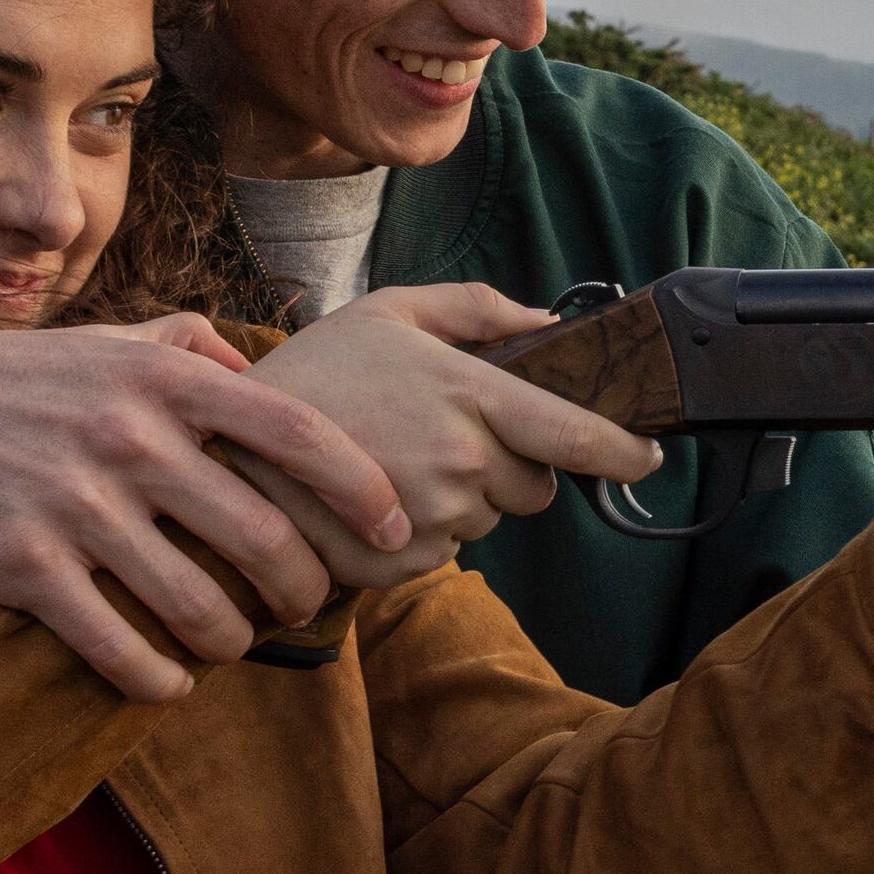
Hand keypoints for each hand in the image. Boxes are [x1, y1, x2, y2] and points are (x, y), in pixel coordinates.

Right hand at [0, 313, 411, 703]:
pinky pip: (119, 647)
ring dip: (232, 642)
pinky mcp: (23, 566)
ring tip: (232, 642)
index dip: (364, 490)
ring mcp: (77, 507)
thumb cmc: (17, 377)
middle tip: (306, 605)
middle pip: (266, 540)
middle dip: (304, 589)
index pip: (300, 437)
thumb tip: (262, 372)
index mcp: (167, 383)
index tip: (394, 529)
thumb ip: (192, 347)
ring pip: (199, 608)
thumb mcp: (110, 339)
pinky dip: (159, 678)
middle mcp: (132, 441)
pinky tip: (170, 679)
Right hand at [230, 286, 671, 588]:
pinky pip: (440, 555)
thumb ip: (475, 310)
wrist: (225, 445)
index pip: (579, 436)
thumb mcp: (390, 312)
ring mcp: (433, 518)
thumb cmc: (313, 372)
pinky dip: (418, 535)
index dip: (626, 451)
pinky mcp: (401, 562)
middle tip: (442, 438)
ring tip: (393, 463)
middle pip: (534, 489)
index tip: (648, 455)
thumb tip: (546, 318)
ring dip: (458, 501)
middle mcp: (463, 462)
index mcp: (472, 396)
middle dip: (508, 469)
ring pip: (485, 524)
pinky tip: (373, 500)